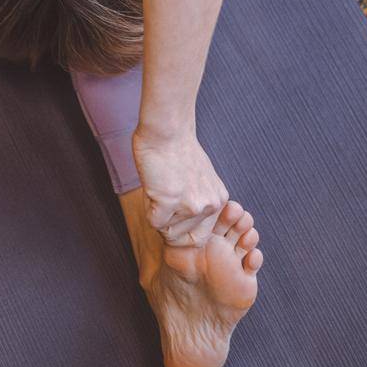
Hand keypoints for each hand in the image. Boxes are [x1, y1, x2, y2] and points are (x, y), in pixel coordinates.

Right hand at [131, 127, 228, 247]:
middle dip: (170, 225)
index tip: (174, 214)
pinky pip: (154, 221)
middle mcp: (209, 206)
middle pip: (184, 237)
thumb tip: (186, 223)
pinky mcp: (170, 201)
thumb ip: (199, 201)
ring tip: (160, 187)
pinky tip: (153, 187)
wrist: (167, 130)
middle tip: (163, 200)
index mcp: (218, 201)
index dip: (183, 230)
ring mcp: (190, 205)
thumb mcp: (201, 178)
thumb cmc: (178, 149)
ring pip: (167, 230)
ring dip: (158, 213)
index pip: (201, 236)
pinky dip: (148, 207)